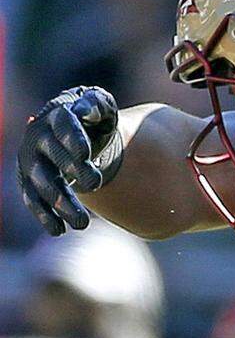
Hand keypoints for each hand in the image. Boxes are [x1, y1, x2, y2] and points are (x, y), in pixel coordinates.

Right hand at [17, 87, 122, 234]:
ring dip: (61, 203)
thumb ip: (98, 106)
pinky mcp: (30, 183)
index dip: (72, 139)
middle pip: (53, 156)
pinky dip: (44, 216)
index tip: (86, 154)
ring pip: (41, 183)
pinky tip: (59, 231)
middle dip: (74, 171)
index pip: (63, 125)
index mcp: (58, 117)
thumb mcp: (101, 110)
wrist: (78, 138)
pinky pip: (33, 200)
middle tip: (96, 183)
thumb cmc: (93, 122)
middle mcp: (38, 138)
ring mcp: (31, 162)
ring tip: (84, 224)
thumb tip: (87, 111)